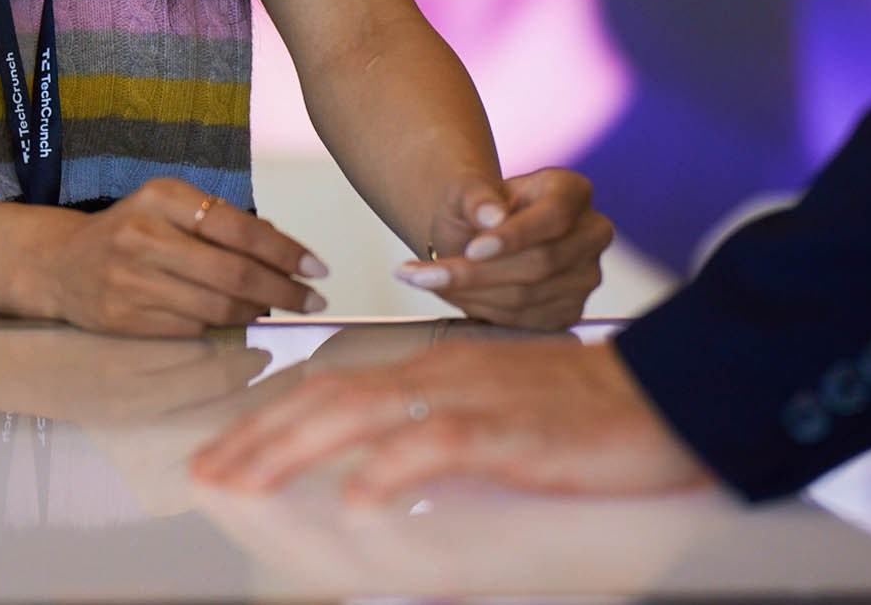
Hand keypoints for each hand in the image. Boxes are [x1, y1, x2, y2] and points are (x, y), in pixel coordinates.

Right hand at [34, 177, 328, 336]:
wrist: (61, 264)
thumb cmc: (132, 231)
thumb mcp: (170, 207)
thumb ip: (221, 221)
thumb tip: (286, 249)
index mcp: (161, 197)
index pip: (239, 226)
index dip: (285, 251)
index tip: (317, 268)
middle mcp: (144, 235)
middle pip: (233, 273)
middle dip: (283, 290)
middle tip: (312, 299)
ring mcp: (131, 280)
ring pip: (217, 307)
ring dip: (257, 313)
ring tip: (276, 310)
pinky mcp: (124, 318)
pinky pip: (192, 330)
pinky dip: (222, 328)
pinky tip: (237, 323)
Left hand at [189, 335, 713, 501]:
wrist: (666, 395)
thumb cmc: (579, 414)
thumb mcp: (491, 416)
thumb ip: (430, 435)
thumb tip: (369, 477)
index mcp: (430, 368)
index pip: (328, 391)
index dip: (265, 421)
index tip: (216, 456)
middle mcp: (439, 372)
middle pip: (326, 400)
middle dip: (256, 439)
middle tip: (204, 475)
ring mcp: (473, 396)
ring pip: (363, 416)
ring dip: (294, 450)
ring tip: (245, 482)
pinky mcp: (511, 430)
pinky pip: (440, 445)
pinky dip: (394, 469)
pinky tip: (358, 500)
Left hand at [399, 168, 611, 328]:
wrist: (476, 238)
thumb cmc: (474, 208)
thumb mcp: (464, 190)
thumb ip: (475, 195)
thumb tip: (492, 216)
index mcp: (571, 191)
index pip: (553, 217)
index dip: (514, 237)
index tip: (471, 250)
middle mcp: (591, 233)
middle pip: (542, 262)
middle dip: (478, 272)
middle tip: (423, 274)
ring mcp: (585, 275)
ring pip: (529, 296)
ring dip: (472, 294)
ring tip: (427, 281)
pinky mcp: (571, 310)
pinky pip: (525, 321)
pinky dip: (482, 311)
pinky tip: (454, 295)